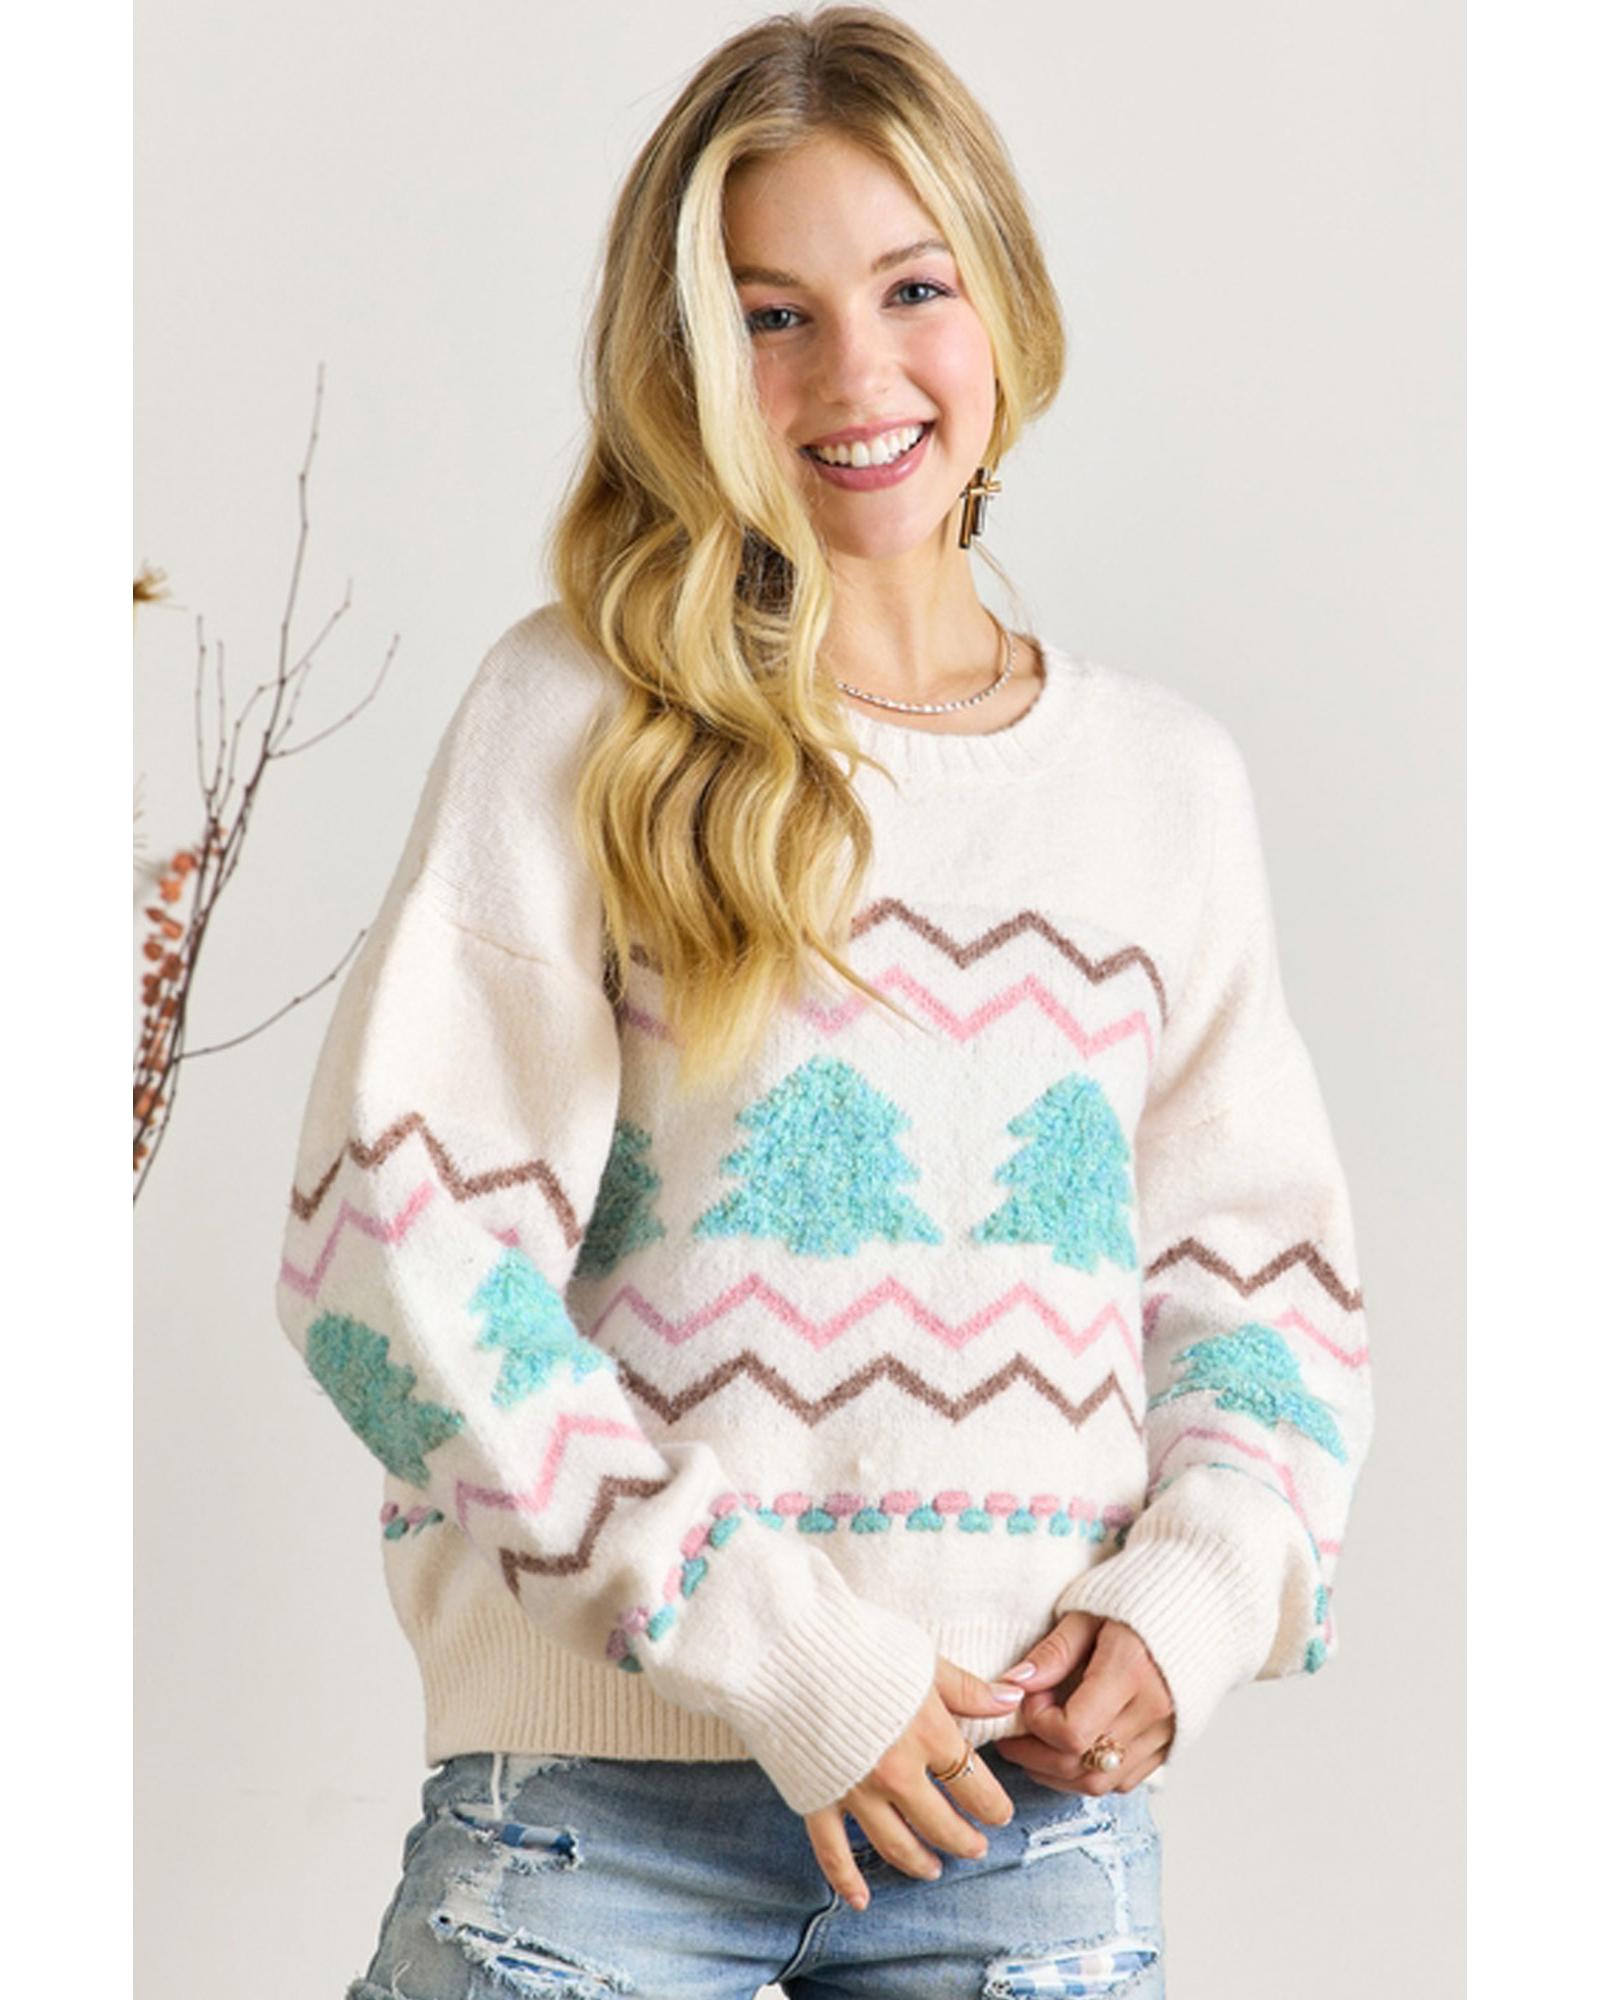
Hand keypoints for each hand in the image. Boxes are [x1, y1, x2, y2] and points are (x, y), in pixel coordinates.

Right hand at [801, 1655, 1021, 1910]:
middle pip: (941, 1825)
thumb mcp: (922, 1660)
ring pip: (896, 1845)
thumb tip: (1011, 1700)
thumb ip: (967, 1689)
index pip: (975, 1787)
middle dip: (965, 1841)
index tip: (1000, 1812)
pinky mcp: (817, 1797)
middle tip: (976, 1847)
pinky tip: (862, 1900)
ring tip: (933, 1868)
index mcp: (928, 1735)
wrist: (788, 1646)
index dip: (993, 1806)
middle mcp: (896, 1773)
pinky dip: (847, 1880)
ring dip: (920, 1862)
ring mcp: (855, 1791)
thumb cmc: (859, 1643)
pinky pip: (833, 1852)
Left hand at [991, 1611, 1174, 1792]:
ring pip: (1100, 1783)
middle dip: (1034, 1756)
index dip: (1037, 1721)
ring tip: (1034, 1746)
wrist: (1199, 1606)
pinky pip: (1122, 1781)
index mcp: (1132, 1672)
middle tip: (1013, 1733)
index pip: (1072, 1731)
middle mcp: (1153, 1712)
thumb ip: (1053, 1652)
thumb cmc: (1139, 1600)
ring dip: (1057, 1773)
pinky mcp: (1170, 1745)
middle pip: (1082, 1766)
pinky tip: (1071, 1751)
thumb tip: (1014, 1683)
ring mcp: (1165, 1734)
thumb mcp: (1088, 1612)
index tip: (1029, 1694)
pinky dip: (1089, 1774)